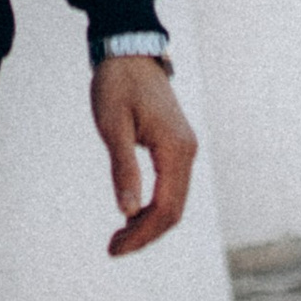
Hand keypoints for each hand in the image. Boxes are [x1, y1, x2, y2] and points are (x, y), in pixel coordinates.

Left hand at [91, 55, 196, 257]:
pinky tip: (131, 214)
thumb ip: (123, 168)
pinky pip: (171, 187)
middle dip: (145, 235)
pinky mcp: (176, 146)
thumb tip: (127, 211)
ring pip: (174, 201)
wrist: (129, 51)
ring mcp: (184, 149)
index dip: (141, 234)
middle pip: (174, 211)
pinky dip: (154, 207)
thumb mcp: (113, 126)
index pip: (166, 208)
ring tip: (119, 238)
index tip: (114, 248)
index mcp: (175, 149)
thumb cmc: (117, 84)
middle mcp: (187, 152)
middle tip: (113, 249)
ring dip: (149, 224)